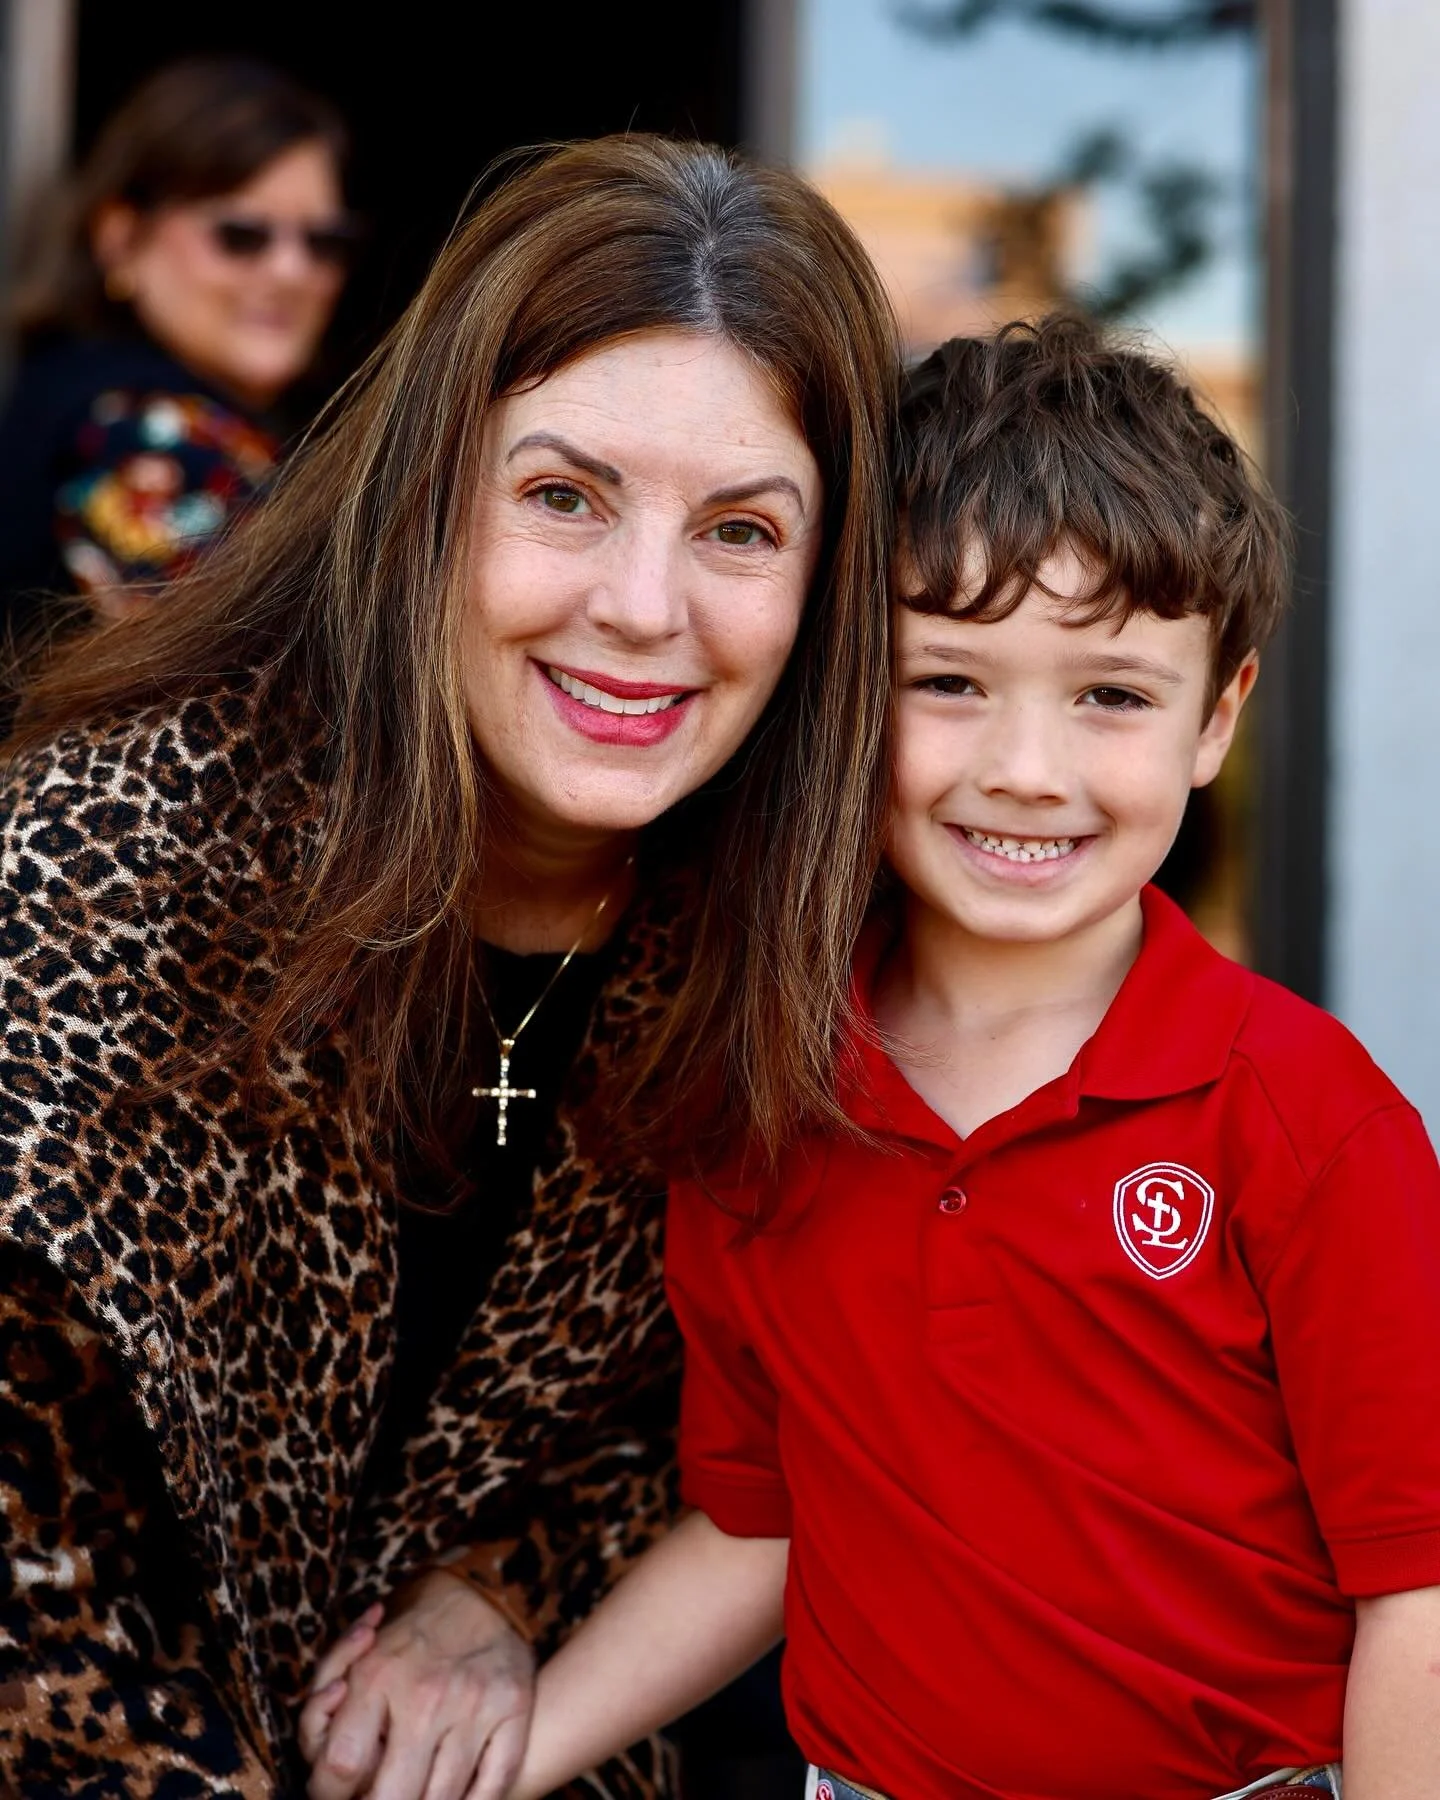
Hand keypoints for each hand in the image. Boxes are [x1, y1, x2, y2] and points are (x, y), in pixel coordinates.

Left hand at [301, 1571, 534, 1799]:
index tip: (341, 1791)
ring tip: (416, 1788)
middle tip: (380, 1792)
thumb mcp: (354, 1657)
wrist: (482, 1586)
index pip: (339, 1767)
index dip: (330, 1792)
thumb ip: (326, 1711)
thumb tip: (328, 1769)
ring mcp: (475, 1705)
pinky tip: (457, 1796)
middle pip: (390, 1797)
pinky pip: (493, 1787)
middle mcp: (426, 1695)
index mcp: (377, 1676)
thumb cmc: (409, 1630)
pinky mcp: (514, 1710)